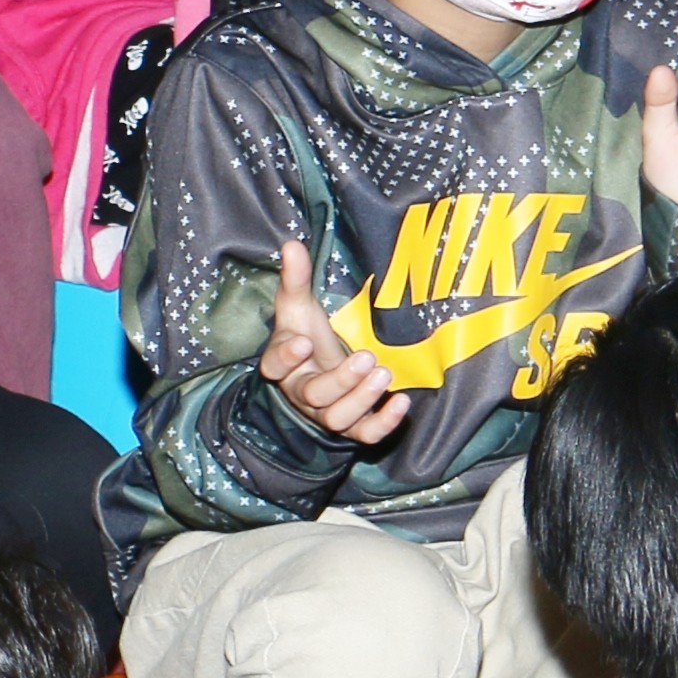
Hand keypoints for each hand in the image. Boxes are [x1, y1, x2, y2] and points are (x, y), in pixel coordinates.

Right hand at [254, 233, 415, 447]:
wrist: (321, 371)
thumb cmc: (307, 336)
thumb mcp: (299, 307)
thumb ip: (295, 279)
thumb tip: (292, 243)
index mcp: (285, 365)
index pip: (275, 367)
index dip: (286, 358)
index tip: (304, 342)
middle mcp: (303, 394)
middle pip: (313, 395)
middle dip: (340, 379)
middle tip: (366, 357)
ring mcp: (327, 413)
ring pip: (337, 419)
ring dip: (361, 399)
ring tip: (383, 373)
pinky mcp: (353, 426)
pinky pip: (364, 434)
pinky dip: (383, 423)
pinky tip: (402, 402)